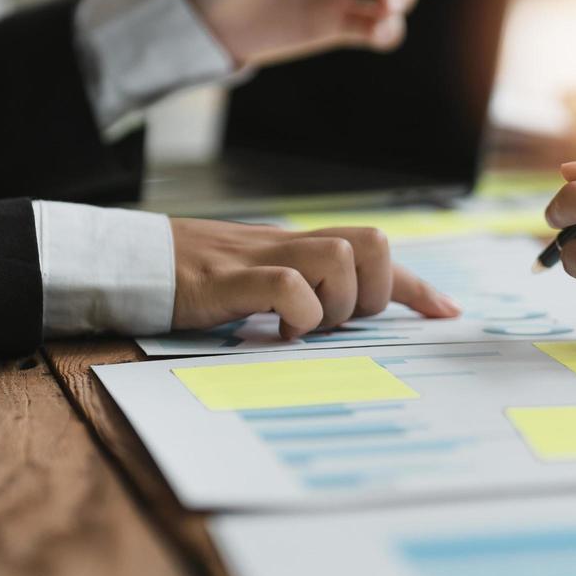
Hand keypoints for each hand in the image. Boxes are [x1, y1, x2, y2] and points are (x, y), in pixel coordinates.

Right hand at [169, 220, 460, 336]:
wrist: (127, 259)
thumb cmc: (190, 279)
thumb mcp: (253, 283)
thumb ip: (293, 291)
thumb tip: (329, 323)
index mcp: (298, 247)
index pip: (373, 254)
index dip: (415, 286)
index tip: (447, 314)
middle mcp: (289, 244)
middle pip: (372, 243)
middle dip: (371, 293)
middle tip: (334, 324)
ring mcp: (261, 255)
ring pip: (340, 258)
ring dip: (333, 305)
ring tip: (298, 327)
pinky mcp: (229, 278)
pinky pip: (288, 285)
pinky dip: (295, 314)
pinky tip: (273, 333)